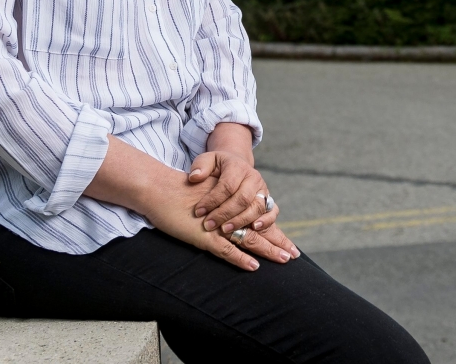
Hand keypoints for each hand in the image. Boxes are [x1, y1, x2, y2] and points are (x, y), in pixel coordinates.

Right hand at [82, 136, 297, 270]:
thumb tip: (230, 219)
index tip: (289, 244)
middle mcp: (228, 214)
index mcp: (231, 205)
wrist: (160, 188)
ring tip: (284, 259)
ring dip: (267, 250)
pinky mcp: (204, 237)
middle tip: (294, 254)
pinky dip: (240, 258)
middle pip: (259, 230)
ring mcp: (218, 227)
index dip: (273, 232)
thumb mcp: (206, 197)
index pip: (257, 220)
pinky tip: (253, 266)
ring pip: (248, 240)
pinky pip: (226, 250)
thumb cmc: (180, 194)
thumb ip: (220, 207)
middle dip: (278, 242)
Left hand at [187, 151, 296, 252]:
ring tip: (225, 230)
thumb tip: (195, 177)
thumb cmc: (218, 167)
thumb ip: (200, 166)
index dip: (212, 200)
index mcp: (238, 166)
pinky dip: (266, 221)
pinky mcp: (269, 200)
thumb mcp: (207, 160)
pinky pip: (273, 212)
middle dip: (224, 214)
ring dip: (241, 221)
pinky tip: (253, 228)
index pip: (227, 185)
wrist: (236, 166)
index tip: (198, 211)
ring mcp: (263, 189)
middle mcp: (253, 177)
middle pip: (242, 198)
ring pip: (257, 207)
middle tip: (209, 225)